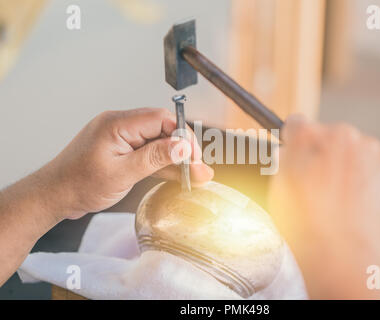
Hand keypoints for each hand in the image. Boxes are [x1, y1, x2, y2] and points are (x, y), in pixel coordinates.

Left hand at [40, 108, 213, 218]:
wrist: (55, 196)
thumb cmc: (79, 184)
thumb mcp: (121, 173)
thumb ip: (154, 158)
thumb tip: (182, 146)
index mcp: (117, 123)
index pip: (161, 119)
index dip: (182, 136)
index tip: (195, 157)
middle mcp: (120, 125)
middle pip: (163, 129)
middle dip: (183, 149)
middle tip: (199, 170)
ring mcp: (121, 138)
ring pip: (158, 143)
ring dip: (176, 159)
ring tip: (196, 176)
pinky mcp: (122, 150)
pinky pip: (148, 153)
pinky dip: (163, 164)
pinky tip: (178, 175)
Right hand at [268, 115, 379, 298]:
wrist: (341, 256)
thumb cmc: (306, 225)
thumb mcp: (278, 187)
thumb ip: (283, 158)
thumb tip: (288, 150)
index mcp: (310, 136)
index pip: (298, 126)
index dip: (294, 142)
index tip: (296, 153)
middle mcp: (346, 136)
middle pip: (333, 139)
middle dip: (327, 156)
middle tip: (321, 187)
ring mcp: (375, 154)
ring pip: (359, 154)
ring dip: (352, 168)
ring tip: (343, 201)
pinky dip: (373, 184)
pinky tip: (361, 206)